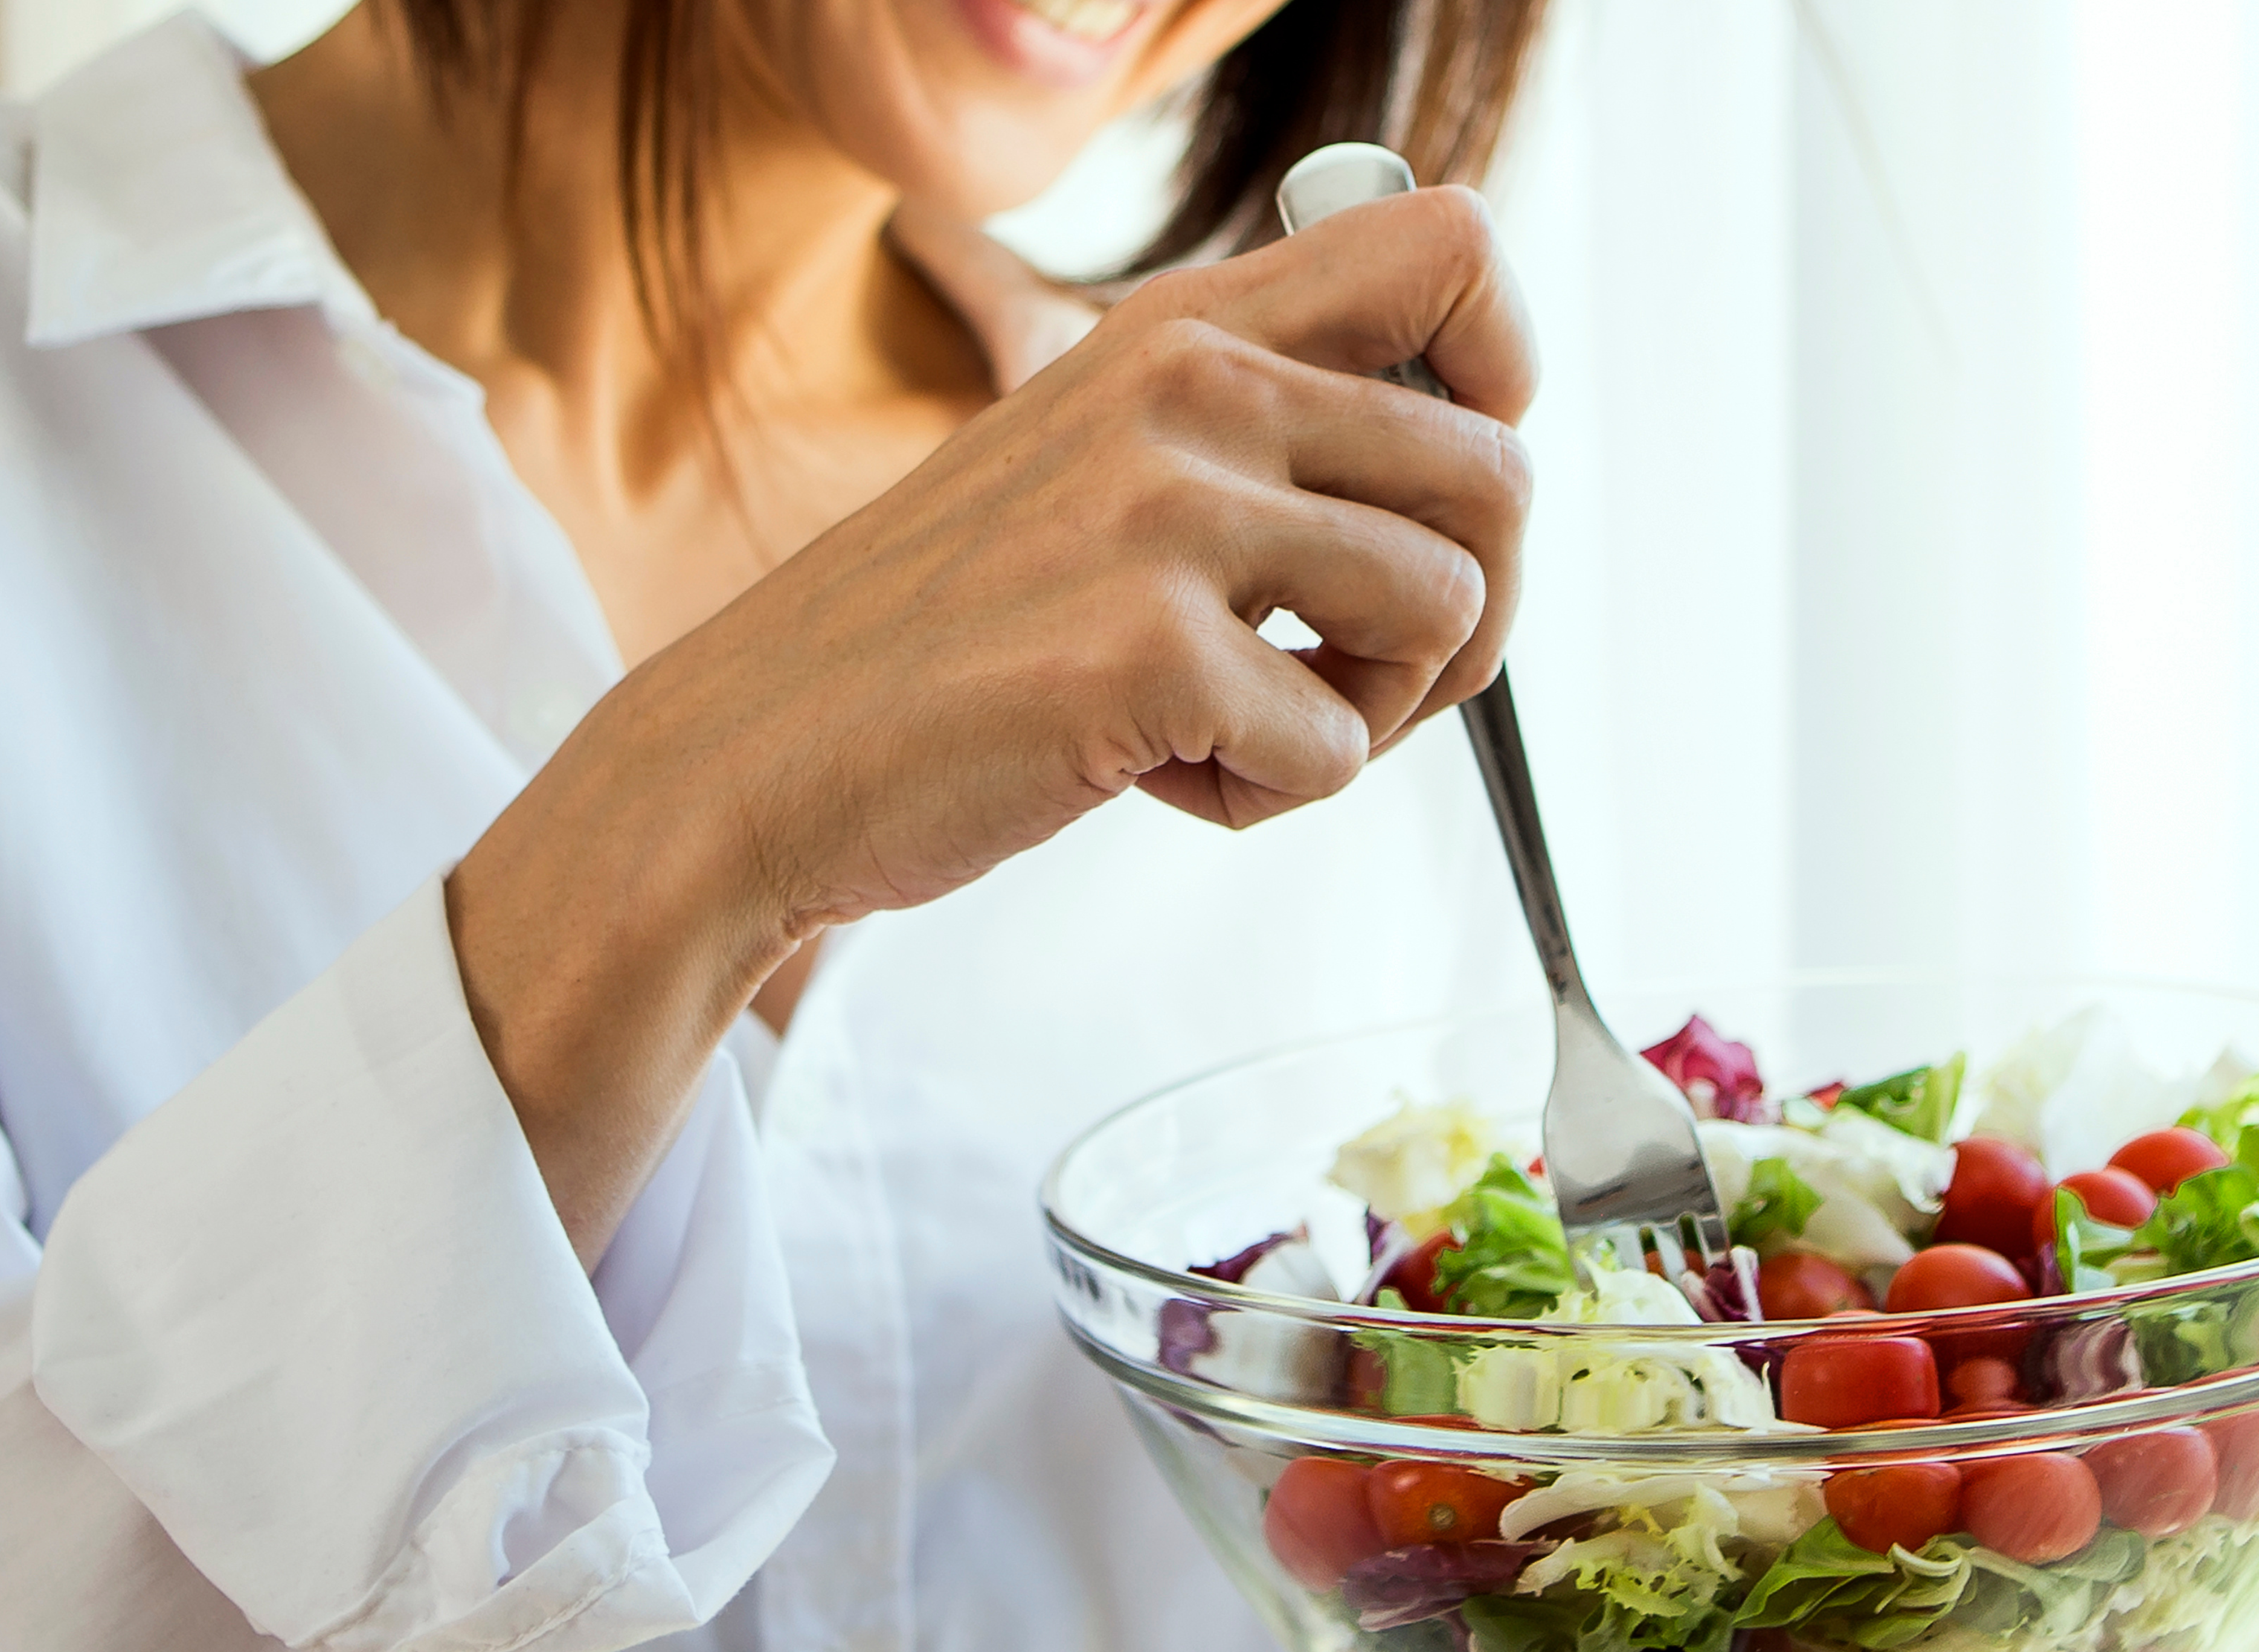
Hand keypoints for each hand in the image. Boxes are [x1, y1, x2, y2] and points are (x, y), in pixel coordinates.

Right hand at [626, 180, 1537, 914]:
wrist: (756, 754)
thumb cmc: (939, 638)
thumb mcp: (1091, 459)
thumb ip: (1248, 425)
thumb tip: (1459, 438)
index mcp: (1182, 328)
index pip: (1451, 246)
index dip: (1502, 375)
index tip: (1440, 493)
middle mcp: (1188, 389)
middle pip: (1497, 469)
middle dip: (1466, 616)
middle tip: (1352, 679)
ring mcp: (1167, 514)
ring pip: (1448, 612)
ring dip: (1367, 714)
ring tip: (1236, 726)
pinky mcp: (1149, 652)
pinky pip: (1337, 751)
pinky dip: (1265, 797)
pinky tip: (1150, 771)